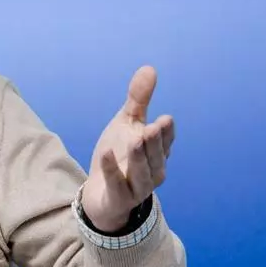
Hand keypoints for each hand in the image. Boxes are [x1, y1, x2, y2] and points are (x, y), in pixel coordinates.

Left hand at [82, 65, 175, 231]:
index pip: (165, 142)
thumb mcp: (126, 124)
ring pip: (142, 173)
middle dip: (155, 142)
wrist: (100, 193)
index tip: (165, 120)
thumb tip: (149, 68)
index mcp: (157, 153)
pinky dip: (112, 170)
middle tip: (153, 127)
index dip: (166, 133)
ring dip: (139, 156)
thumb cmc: (118, 156)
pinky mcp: (119, 198)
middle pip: (156, 157)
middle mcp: (153, 171)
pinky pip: (117, 184)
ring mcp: (138, 187)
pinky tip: (105, 153)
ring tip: (136, 139)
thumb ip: (138, 100)